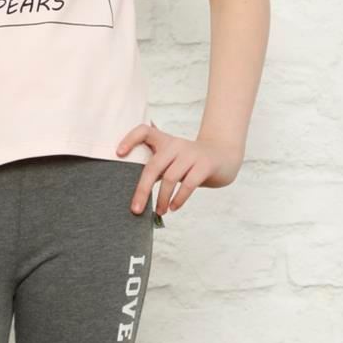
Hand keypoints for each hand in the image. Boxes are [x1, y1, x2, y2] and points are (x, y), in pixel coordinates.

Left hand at [115, 122, 240, 217]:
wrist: (224, 156)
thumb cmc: (190, 163)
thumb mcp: (172, 159)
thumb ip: (156, 168)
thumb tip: (135, 194)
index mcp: (165, 141)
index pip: (144, 131)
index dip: (129, 139)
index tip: (118, 153)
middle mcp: (176, 144)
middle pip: (153, 166)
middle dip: (142, 190)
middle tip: (135, 209)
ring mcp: (191, 154)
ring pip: (170, 178)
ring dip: (162, 199)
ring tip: (160, 211)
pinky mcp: (205, 165)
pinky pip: (188, 184)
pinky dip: (179, 199)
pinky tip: (174, 208)